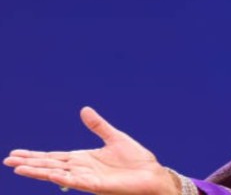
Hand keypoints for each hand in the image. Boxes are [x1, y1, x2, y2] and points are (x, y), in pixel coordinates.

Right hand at [3, 107, 178, 194]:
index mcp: (83, 158)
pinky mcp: (97, 186)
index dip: (35, 156)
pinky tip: (50, 174)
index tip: (15, 154)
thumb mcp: (114, 137)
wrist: (152, 175)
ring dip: (38, 171)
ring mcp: (88, 178)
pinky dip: (63, 178)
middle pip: (50, 164)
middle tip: (7, 160)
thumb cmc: (135, 160)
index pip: (53, 156)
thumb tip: (84, 109)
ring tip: (18, 168)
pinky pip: (76, 182)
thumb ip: (98, 126)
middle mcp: (82, 169)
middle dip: (29, 163)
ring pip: (57, 174)